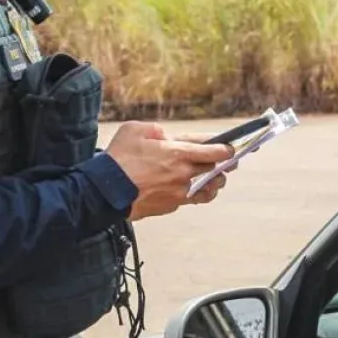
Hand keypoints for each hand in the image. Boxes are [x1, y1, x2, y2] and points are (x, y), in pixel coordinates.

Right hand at [105, 122, 233, 221]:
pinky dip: (191, 194)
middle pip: (216, 171)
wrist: (105, 191)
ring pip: (207, 190)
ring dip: (213, 183)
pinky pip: (188, 200)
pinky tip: (188, 189)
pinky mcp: (170, 206)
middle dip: (224, 166)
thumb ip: (156, 130)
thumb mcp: (136, 130)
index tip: (232, 148)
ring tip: (215, 179)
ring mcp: (178, 194)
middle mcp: (183, 175)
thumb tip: (165, 136)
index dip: (226, 149)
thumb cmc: (118, 160)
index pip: (214, 151)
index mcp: (178, 153)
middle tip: (228, 162)